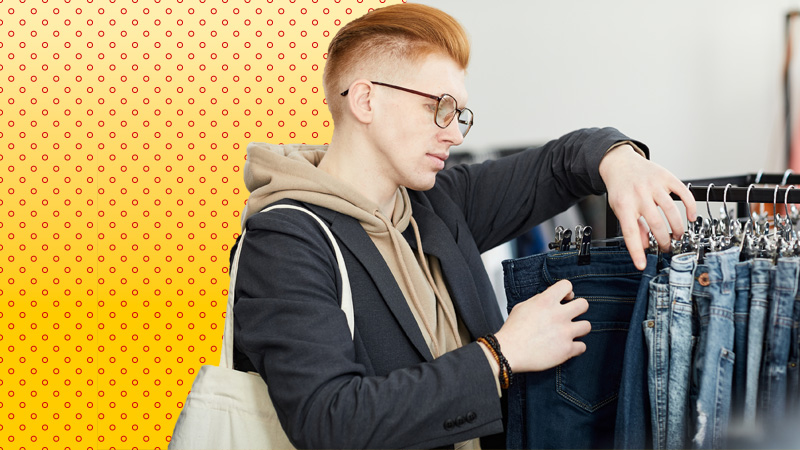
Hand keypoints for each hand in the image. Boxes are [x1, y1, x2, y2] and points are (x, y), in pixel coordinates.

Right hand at [494, 280, 590, 372]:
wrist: (509, 352)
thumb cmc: (512, 331)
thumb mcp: (522, 307)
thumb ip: (539, 300)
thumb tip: (551, 299)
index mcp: (546, 301)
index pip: (567, 285)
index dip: (567, 292)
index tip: (565, 299)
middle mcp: (558, 315)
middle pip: (584, 305)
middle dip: (578, 309)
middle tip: (570, 316)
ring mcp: (565, 332)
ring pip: (587, 326)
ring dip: (579, 329)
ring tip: (569, 333)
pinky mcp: (567, 349)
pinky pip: (582, 346)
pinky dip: (576, 348)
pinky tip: (566, 347)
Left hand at [599, 144, 696, 269]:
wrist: (619, 163)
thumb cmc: (620, 189)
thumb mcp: (619, 209)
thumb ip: (632, 227)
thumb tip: (643, 247)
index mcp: (624, 205)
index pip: (630, 233)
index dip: (636, 251)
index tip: (642, 265)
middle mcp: (639, 194)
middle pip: (656, 224)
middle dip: (664, 241)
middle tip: (667, 247)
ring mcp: (653, 185)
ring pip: (671, 211)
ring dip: (677, 228)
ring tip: (678, 236)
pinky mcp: (666, 177)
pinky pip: (684, 193)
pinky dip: (690, 207)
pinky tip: (690, 217)